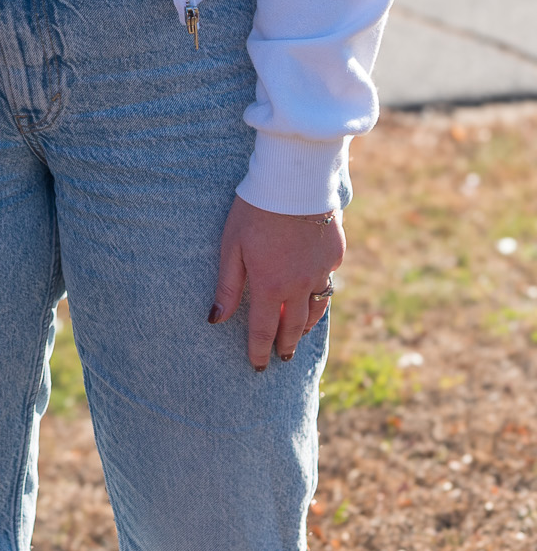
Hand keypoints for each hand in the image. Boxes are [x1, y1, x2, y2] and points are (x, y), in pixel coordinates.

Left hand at [210, 196, 344, 370]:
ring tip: (298, 335)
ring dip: (306, 325)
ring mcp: (322, 271)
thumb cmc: (254, 212)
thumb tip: (215, 319)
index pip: (265, 331)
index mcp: (271, 286)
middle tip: (282, 358)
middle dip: (286, 345)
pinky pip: (328, 280)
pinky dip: (320, 291)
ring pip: (317, 309)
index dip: (260, 351)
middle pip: (294, 326)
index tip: (258, 367)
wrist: (294, 183)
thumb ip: (227, 287)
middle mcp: (300, 286)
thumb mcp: (231, 248)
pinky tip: (314, 291)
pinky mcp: (335, 255)